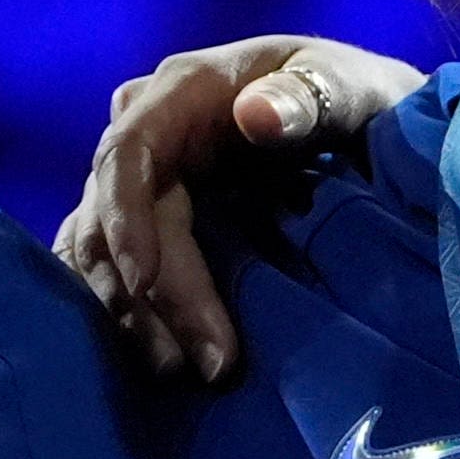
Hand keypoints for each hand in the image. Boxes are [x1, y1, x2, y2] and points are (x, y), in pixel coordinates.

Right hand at [54, 36, 424, 380]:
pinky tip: (145, 359)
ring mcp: (141, 178)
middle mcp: (146, 130)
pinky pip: (105, 266)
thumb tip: (254, 114)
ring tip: (181, 375)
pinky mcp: (145, 216)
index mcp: (185, 90)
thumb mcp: (349, 83)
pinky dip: (118, 311)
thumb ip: (310, 94)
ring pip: (101, 252)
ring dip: (132, 317)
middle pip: (118, 219)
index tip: (146, 283)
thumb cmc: (354, 93)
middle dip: (154, 296)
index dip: (125, 218)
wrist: (357, 115)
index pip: (128, 152)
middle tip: (211, 365)